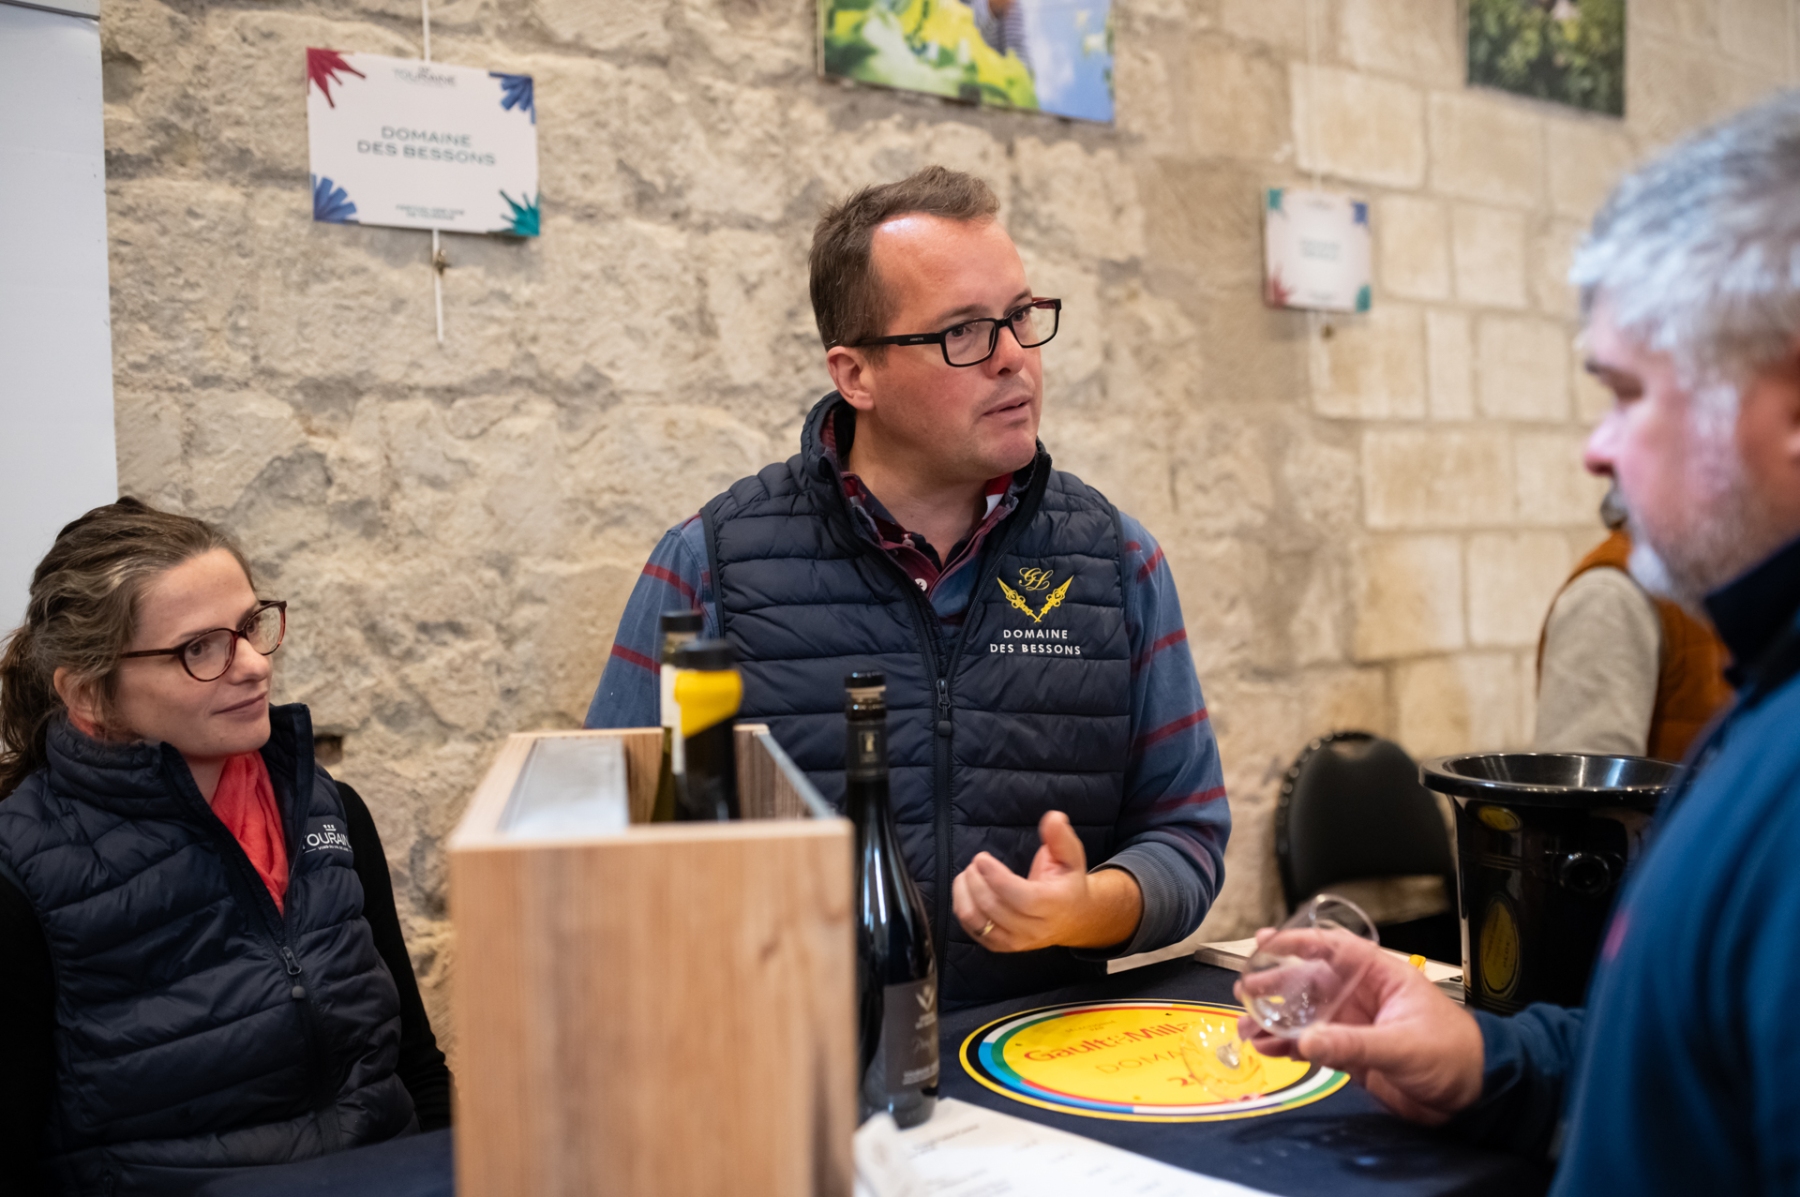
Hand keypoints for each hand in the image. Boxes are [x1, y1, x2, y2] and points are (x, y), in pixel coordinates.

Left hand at [950, 810, 1142, 951]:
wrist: (1072, 918)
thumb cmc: (1068, 883)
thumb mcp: (1072, 857)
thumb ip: (1061, 838)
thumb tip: (1053, 818)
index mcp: (1053, 905)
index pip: (1022, 898)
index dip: (997, 878)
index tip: (981, 858)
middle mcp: (1034, 929)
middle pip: (995, 909)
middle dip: (977, 881)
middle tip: (975, 862)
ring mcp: (1016, 942)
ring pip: (979, 922)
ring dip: (965, 895)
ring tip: (967, 874)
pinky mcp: (1000, 946)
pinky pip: (973, 931)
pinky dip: (962, 908)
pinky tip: (965, 890)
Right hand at [1234, 930, 1485, 1124]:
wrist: (1477, 1096)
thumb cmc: (1457, 1055)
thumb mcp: (1403, 1045)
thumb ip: (1352, 1043)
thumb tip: (1306, 1040)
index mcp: (1381, 977)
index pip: (1334, 948)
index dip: (1299, 942)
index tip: (1267, 941)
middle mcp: (1365, 996)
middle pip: (1311, 981)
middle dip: (1276, 985)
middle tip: (1247, 990)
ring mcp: (1358, 1025)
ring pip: (1308, 1016)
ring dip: (1277, 1020)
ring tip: (1249, 1027)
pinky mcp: (1354, 1054)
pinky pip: (1314, 1045)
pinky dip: (1290, 1046)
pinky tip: (1271, 1048)